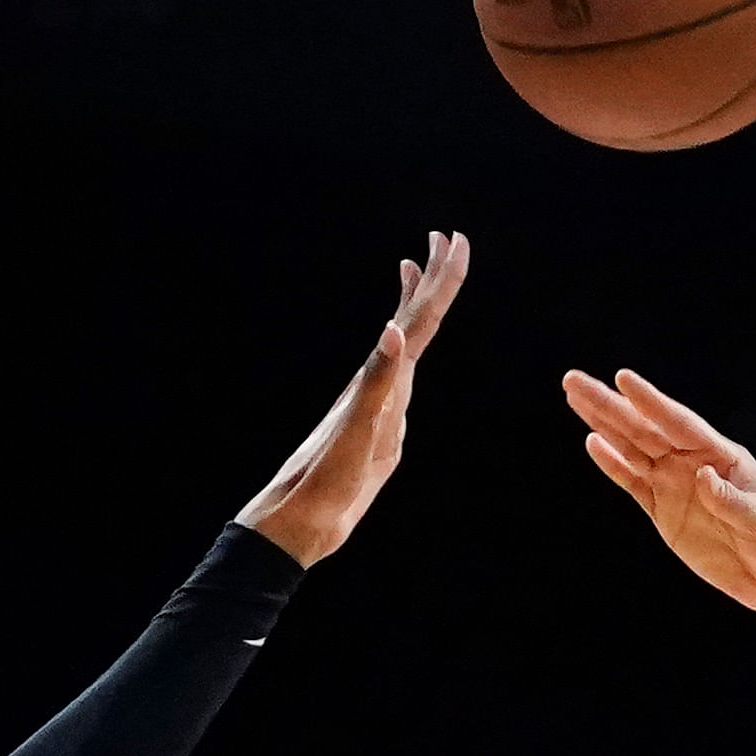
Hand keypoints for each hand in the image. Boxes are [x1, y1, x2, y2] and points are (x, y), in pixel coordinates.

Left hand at [235, 232, 473, 565]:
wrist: (301, 518)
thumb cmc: (326, 481)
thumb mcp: (356, 434)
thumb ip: (376, 383)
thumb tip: (392, 330)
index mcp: (380, 380)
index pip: (418, 319)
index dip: (440, 280)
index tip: (454, 240)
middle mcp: (379, 382)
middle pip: (412, 319)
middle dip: (431, 278)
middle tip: (445, 237)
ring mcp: (379, 402)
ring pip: (404, 341)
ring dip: (414, 305)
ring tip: (416, 271)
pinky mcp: (379, 424)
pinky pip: (399, 377)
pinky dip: (406, 354)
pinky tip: (404, 355)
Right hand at [565, 368, 755, 619]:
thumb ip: (731, 500)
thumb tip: (702, 476)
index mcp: (723, 456)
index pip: (680, 424)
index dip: (651, 403)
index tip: (622, 379)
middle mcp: (693, 463)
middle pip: (645, 430)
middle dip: (610, 405)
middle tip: (574, 380)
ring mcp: (676, 486)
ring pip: (632, 449)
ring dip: (603, 425)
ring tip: (575, 398)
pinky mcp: (664, 513)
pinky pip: (633, 484)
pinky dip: (613, 465)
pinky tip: (593, 443)